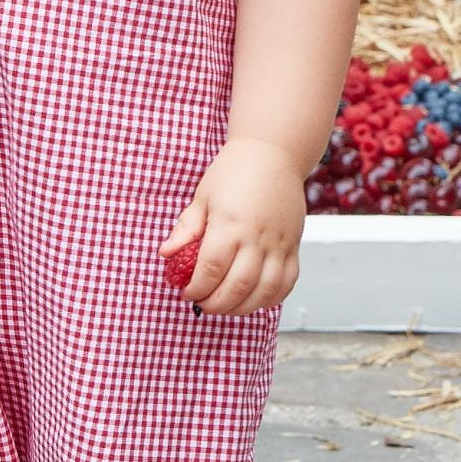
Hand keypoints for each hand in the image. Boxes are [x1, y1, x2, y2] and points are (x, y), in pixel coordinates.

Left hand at [161, 137, 305, 316]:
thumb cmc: (232, 172)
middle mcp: (257, 237)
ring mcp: (279, 243)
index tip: (186, 292)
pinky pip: (287, 283)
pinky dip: (271, 299)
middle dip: (216, 304)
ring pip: (265, 292)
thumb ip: (186, 229)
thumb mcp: (202, 197)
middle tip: (202, 304)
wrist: (273, 153)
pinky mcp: (294, 246)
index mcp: (229, 224)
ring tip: (225, 306)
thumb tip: (166, 254)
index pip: (210, 270)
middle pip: (237, 287)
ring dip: (242, 308)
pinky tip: (253, 299)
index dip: (196, 288)